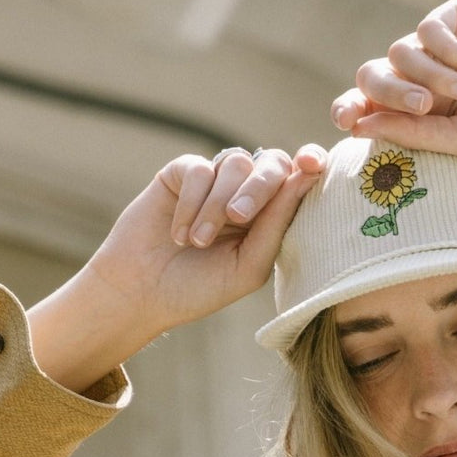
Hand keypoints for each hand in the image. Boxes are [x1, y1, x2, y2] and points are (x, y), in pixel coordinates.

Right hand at [28, 145, 324, 391]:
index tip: (314, 164)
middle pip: (273, 162)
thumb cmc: (200, 288)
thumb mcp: (249, 266)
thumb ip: (277, 225)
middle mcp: (247, 194)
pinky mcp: (182, 173)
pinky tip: (179, 234)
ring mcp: (215, 181)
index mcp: (272, 217)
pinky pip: (199, 169)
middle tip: (238, 218)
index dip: (311, 164)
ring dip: (218, 204)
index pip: (300, 180)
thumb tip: (306, 178)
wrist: (142, 294)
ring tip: (199, 242)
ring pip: (236, 163)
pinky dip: (192, 202)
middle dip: (260, 187)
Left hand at [332, 0, 456, 157]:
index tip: (349, 122)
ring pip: (400, 53)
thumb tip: (357, 126)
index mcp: (423, 115)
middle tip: (423, 106)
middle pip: (374, 77)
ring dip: (432, 76)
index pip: (370, 109)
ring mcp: (440, 46)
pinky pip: (429, 30)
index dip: (351, 111)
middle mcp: (424, 79)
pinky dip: (449, 52)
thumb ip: (416, 135)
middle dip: (389, 93)